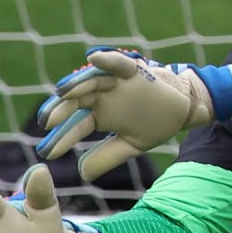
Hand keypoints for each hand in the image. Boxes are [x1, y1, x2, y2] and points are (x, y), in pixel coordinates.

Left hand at [36, 46, 215, 180]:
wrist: (184, 107)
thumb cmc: (155, 125)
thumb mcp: (132, 145)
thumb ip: (108, 156)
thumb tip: (83, 174)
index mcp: (99, 116)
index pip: (76, 126)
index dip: (62, 138)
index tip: (47, 152)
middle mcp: (102, 97)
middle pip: (76, 101)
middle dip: (61, 110)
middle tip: (46, 121)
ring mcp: (115, 82)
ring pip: (91, 81)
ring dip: (77, 84)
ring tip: (62, 92)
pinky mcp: (133, 69)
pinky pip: (118, 63)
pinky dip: (107, 60)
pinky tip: (93, 59)